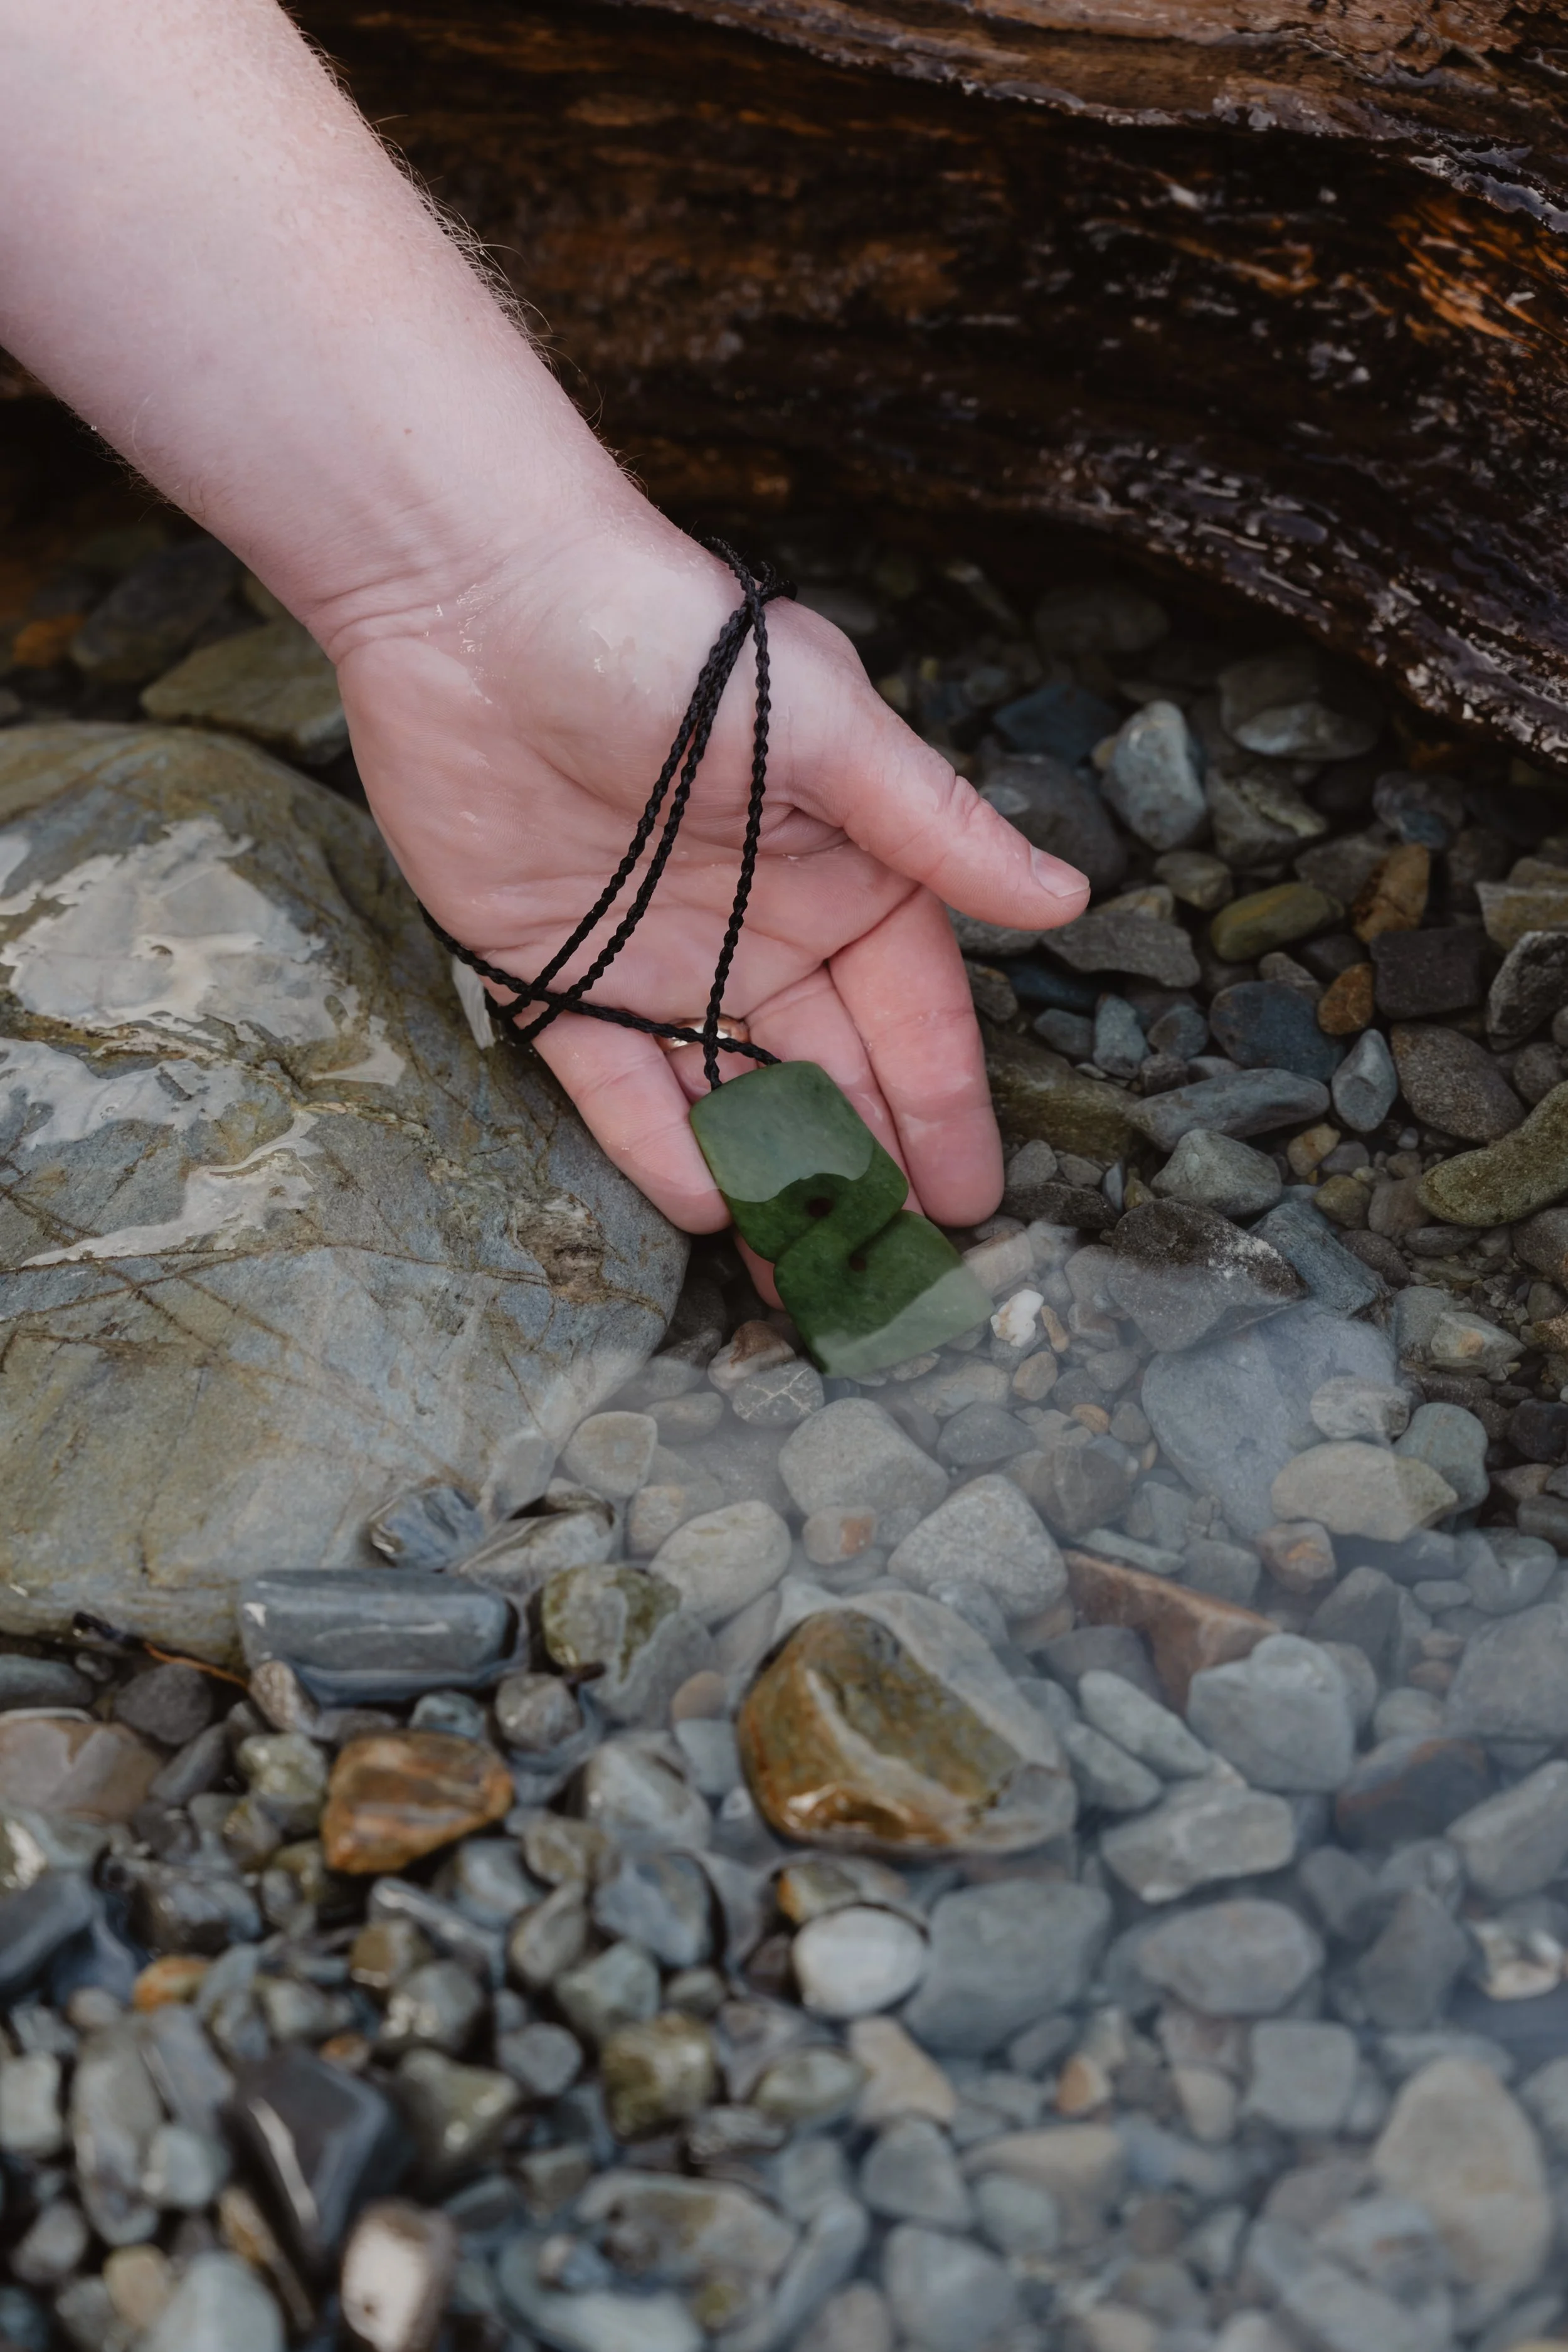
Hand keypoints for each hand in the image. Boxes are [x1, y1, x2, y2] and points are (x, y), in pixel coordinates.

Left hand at [331, 510, 1089, 1232]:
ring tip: (806, 1284)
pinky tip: (708, 1211)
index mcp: (844, 872)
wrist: (475, 599)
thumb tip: (1067, 900)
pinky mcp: (553, 972)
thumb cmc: (668, 640)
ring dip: (768, 1188)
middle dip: (865, 1176)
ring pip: (727, 1100)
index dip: (940, 1110)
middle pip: (827, 1078)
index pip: (910, 1018)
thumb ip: (934, 828)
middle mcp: (762, 928)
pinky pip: (614, 1086)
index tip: (968, 1201)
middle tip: (894, 1279)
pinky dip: (657, 1147)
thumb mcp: (826, 728)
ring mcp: (658, 959)